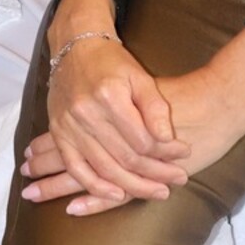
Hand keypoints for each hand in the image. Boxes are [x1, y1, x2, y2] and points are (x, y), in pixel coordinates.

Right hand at [21, 33, 189, 209]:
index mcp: (110, 97)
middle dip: (156, 173)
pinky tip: (116, 196)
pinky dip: (96, 187)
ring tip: (157, 192)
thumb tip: (168, 139)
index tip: (185, 153)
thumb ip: (154, 106)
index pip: (142, 139)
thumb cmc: (112, 62)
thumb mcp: (139, 75)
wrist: (75, 48)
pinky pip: (77, 169)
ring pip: (105, 169)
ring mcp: (70, 127)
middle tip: (178, 180)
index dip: (167, 151)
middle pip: (126, 157)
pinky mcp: (59, 134)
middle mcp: (87, 114)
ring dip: (133, 186)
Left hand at [43, 30, 244, 217]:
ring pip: (86, 174)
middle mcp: (115, 135)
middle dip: (47, 169)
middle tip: (24, 177)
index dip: (48, 147)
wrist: (212, 100)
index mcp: (110, 112)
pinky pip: (112, 191)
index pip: (72, 134)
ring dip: (59, 185)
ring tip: (33, 192)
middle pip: (73, 155)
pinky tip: (74, 207)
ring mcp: (129, 157)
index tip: (28, 156)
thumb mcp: (141, 85)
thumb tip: (78, 111)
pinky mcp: (144, 174)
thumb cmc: (178, 97)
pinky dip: (92, 199)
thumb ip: (117, 104)